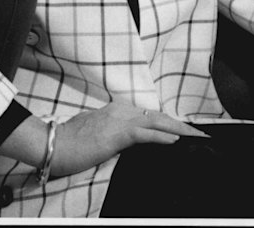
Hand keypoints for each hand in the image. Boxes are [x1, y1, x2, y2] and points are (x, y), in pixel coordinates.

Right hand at [51, 102, 209, 176]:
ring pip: (157, 122)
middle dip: (180, 124)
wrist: (53, 143)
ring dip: (179, 129)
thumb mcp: (95, 132)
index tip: (183, 129)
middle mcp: (121, 111)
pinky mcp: (117, 133)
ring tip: (196, 135)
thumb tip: (121, 139)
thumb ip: (111, 132)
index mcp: (116, 110)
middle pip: (157, 116)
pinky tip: (176, 139)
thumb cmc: (69, 142)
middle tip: (199, 132)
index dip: (168, 122)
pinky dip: (163, 135)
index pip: (149, 116)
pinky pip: (145, 134)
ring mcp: (120, 120)